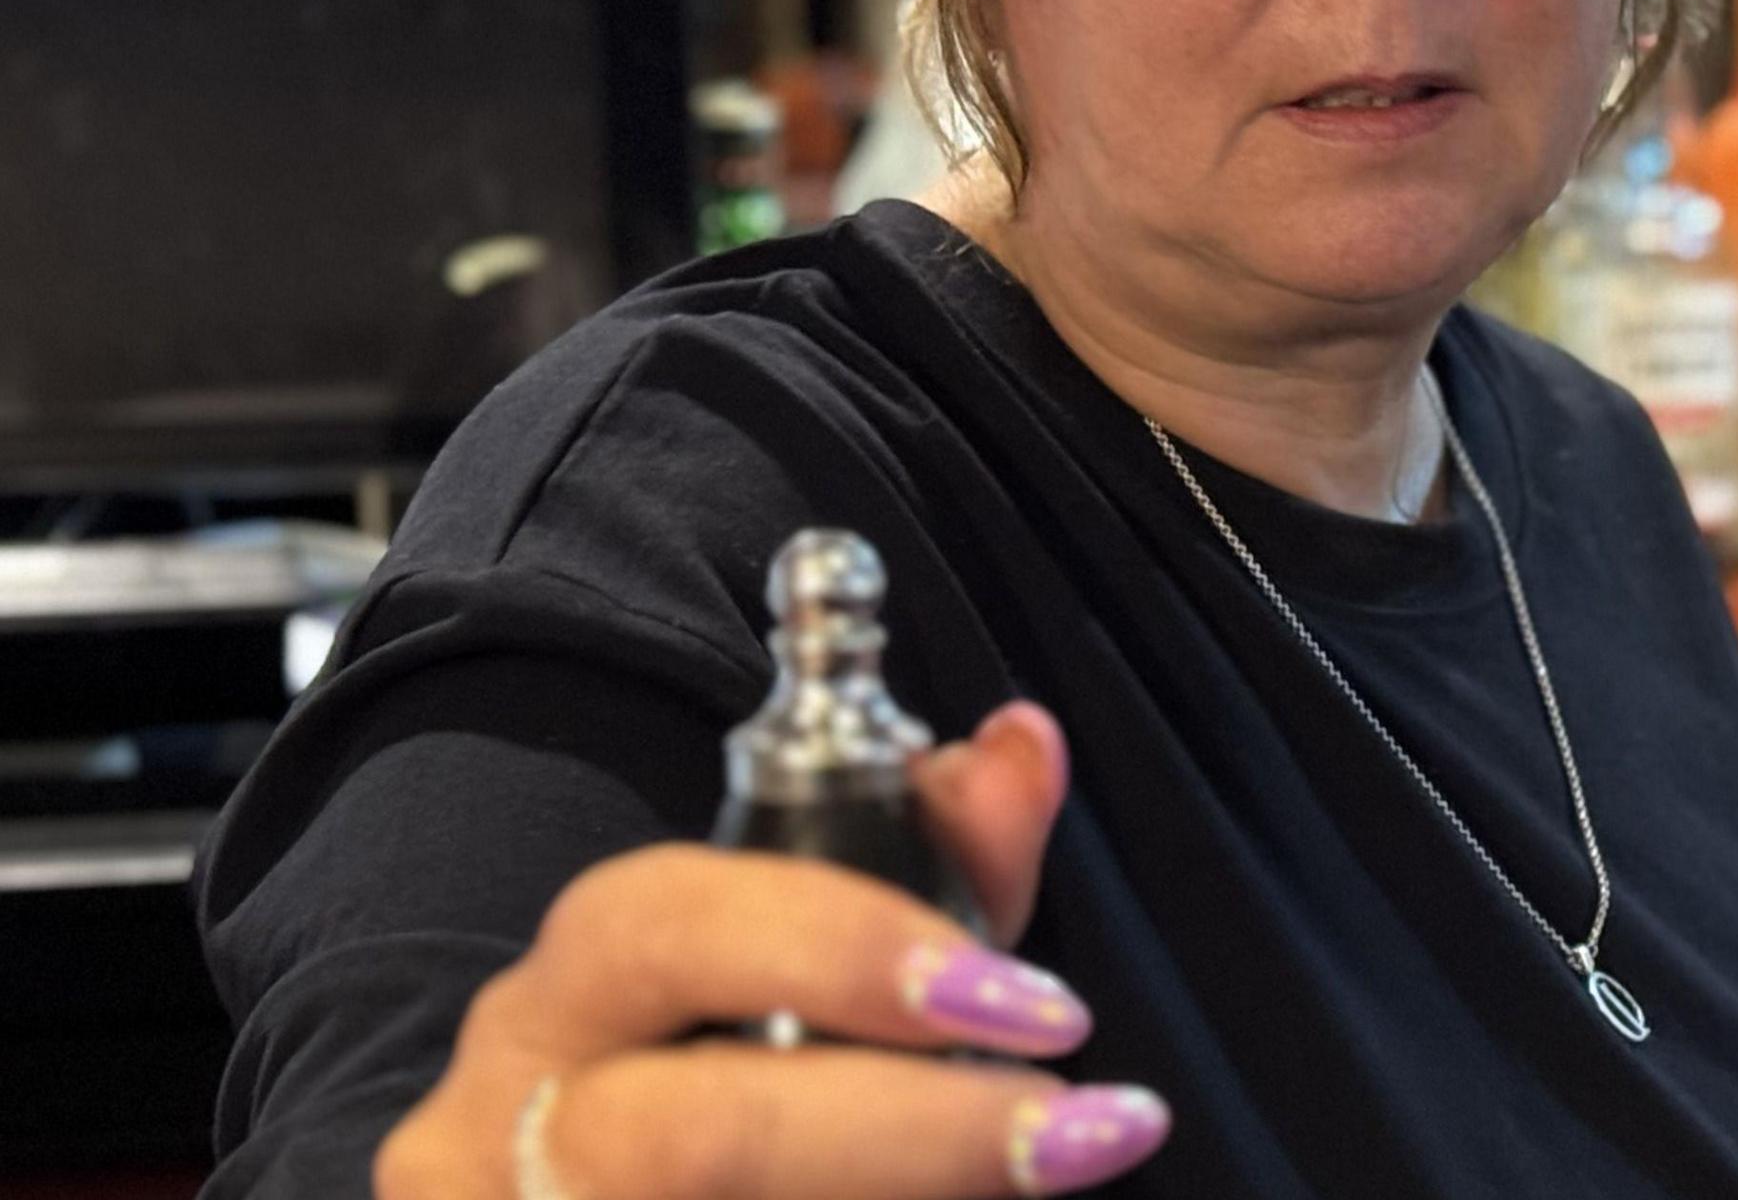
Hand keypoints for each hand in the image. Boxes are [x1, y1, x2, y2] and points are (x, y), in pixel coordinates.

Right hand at [373, 700, 1170, 1197]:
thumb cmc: (731, 1076)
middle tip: (1067, 1125)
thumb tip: (1022, 744)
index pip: (666, 927)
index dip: (848, 952)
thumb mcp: (833, 962)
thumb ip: (939, 856)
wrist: (618, 1187)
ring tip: (1054, 1168)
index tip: (1032, 1002)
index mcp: (569, 992)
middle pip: (692, 1133)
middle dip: (911, 1130)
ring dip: (905, 1194)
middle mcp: (509, 1117)